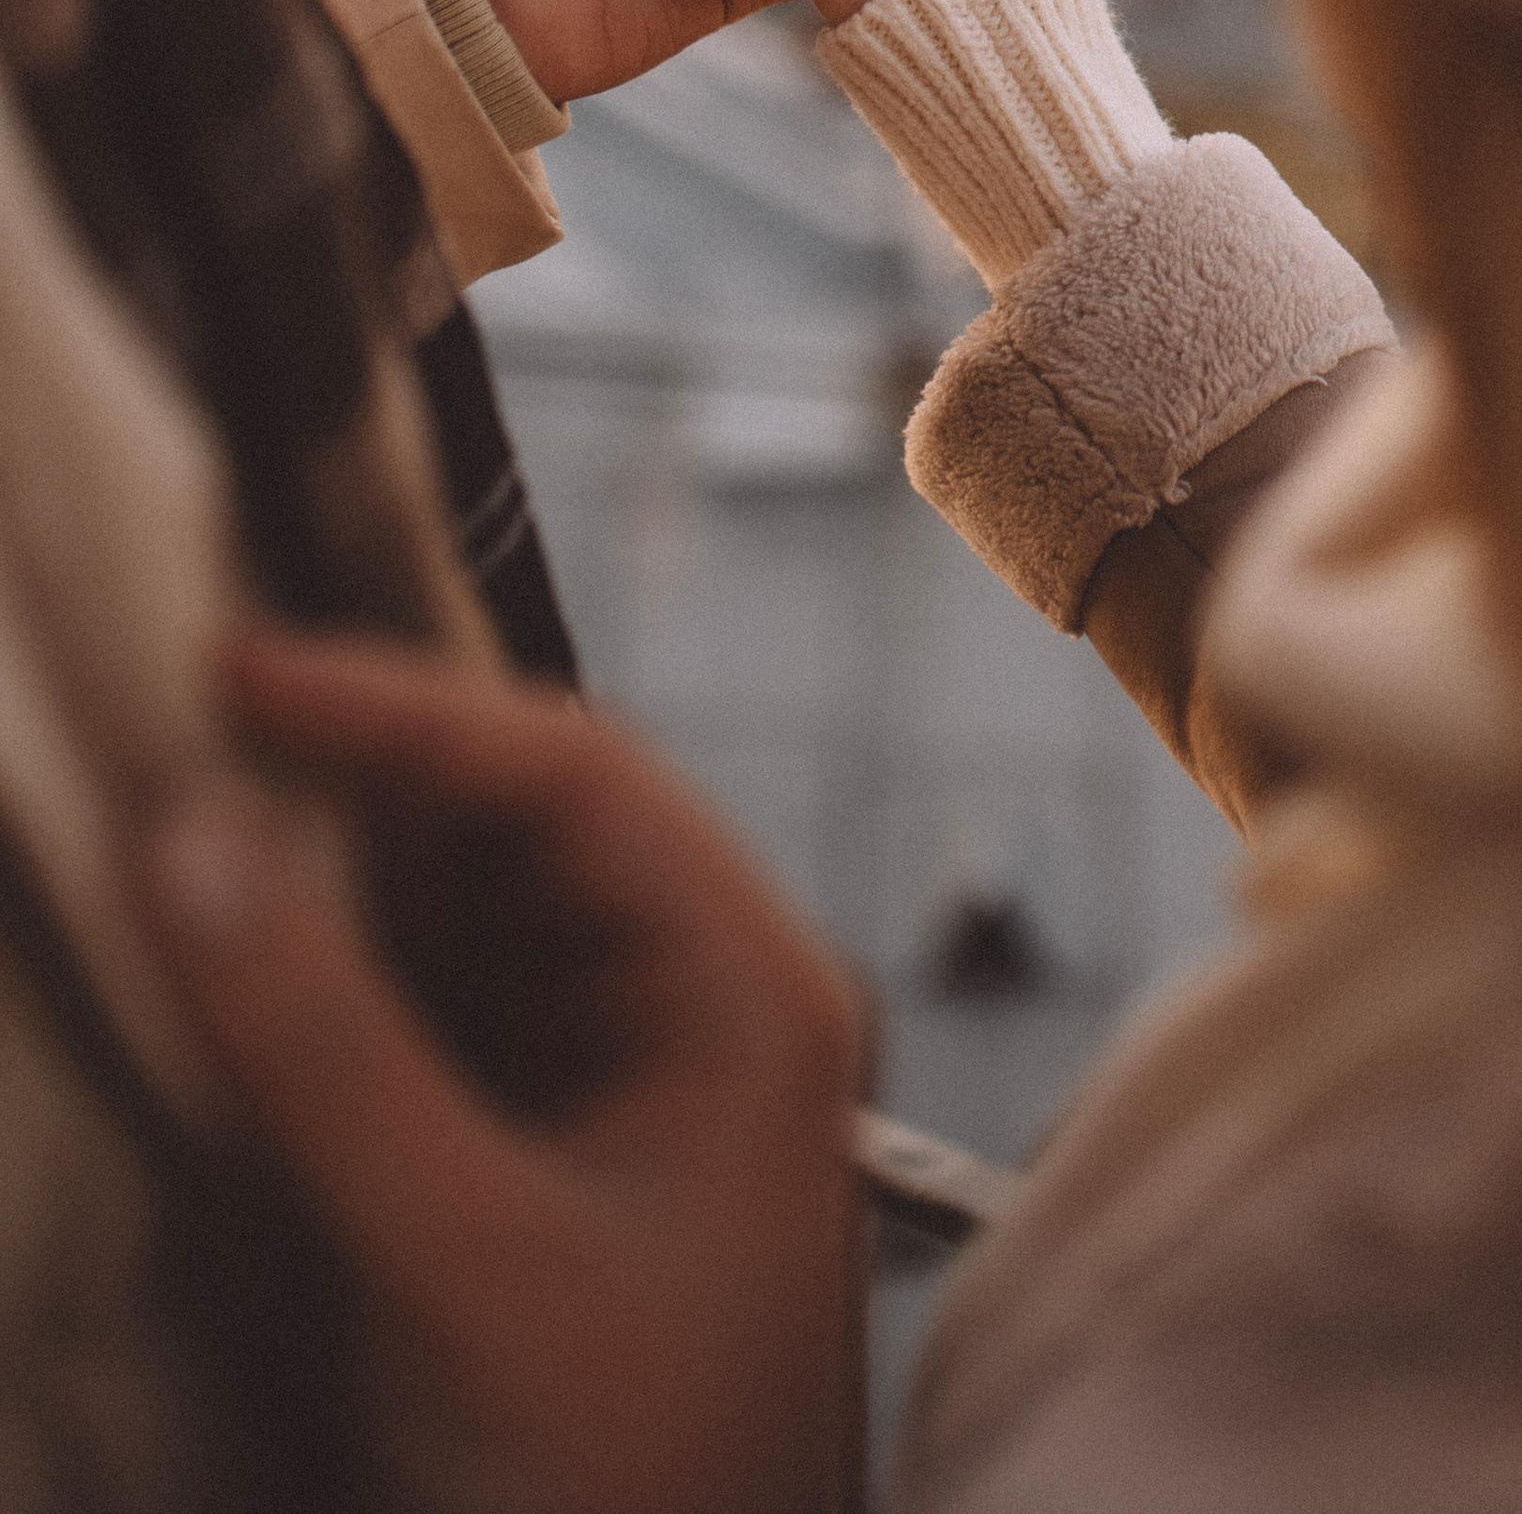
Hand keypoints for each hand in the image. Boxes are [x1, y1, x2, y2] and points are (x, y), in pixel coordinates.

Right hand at [141, 631, 867, 1513]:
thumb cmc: (622, 1486)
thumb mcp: (460, 1258)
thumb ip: (323, 1047)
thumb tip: (193, 835)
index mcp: (751, 991)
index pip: (572, 774)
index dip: (399, 704)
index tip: (234, 666)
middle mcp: (711, 1002)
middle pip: (528, 817)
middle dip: (365, 759)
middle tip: (194, 708)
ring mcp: (634, 1078)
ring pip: (478, 904)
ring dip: (342, 853)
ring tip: (196, 799)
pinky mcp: (554, 1155)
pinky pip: (446, 1004)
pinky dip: (341, 961)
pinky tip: (244, 939)